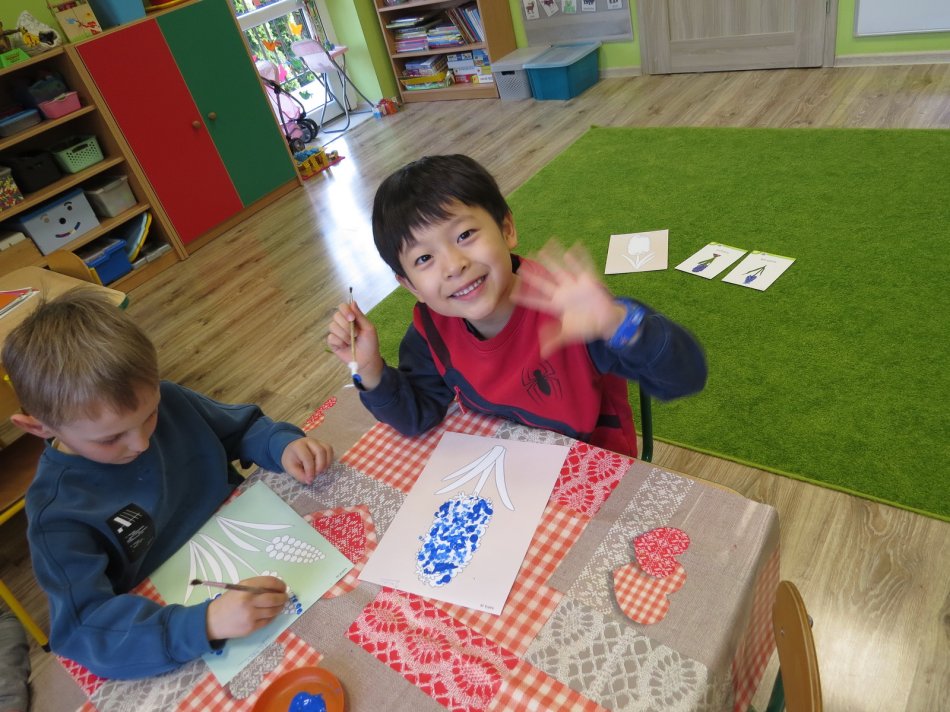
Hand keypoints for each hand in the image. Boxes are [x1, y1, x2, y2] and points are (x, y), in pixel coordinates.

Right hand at [205, 576, 286, 640]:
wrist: (212, 621)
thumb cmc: (228, 602)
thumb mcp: (239, 588)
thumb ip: (256, 586)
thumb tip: (276, 587)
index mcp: (246, 587)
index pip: (270, 582)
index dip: (280, 584)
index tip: (283, 587)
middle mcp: (249, 600)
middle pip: (274, 598)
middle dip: (283, 597)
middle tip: (285, 597)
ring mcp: (250, 615)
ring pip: (273, 611)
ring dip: (280, 607)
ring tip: (280, 605)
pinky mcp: (251, 627)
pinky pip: (268, 621)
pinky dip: (272, 616)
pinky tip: (271, 614)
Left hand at [281, 436, 332, 484]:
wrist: (292, 449)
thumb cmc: (291, 459)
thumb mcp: (290, 469)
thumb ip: (299, 475)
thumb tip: (310, 481)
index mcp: (298, 446)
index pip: (307, 457)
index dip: (310, 470)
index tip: (310, 480)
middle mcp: (309, 441)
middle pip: (320, 451)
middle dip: (320, 466)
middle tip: (316, 475)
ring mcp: (318, 441)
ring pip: (328, 449)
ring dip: (326, 463)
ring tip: (321, 471)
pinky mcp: (323, 444)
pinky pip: (330, 450)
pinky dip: (329, 460)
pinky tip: (324, 466)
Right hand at [326, 300, 384, 389]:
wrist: (367, 360)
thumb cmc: (370, 344)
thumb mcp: (369, 328)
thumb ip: (360, 316)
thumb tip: (352, 302)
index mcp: (351, 318)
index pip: (342, 307)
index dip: (345, 311)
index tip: (352, 318)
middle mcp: (342, 323)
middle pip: (336, 316)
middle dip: (346, 326)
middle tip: (356, 334)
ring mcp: (336, 333)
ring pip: (332, 326)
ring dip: (344, 335)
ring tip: (351, 342)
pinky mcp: (332, 342)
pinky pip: (331, 337)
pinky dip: (340, 342)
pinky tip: (345, 346)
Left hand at [513, 242, 626, 356]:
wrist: (607, 322)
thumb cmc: (587, 326)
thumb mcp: (570, 334)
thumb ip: (555, 340)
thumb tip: (542, 353)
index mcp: (558, 305)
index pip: (539, 301)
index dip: (526, 298)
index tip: (513, 295)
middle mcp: (564, 293)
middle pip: (545, 282)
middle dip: (534, 275)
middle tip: (521, 265)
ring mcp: (576, 286)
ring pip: (561, 270)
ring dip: (552, 260)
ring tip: (542, 249)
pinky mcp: (589, 281)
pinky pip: (584, 267)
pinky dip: (580, 258)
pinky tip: (575, 246)